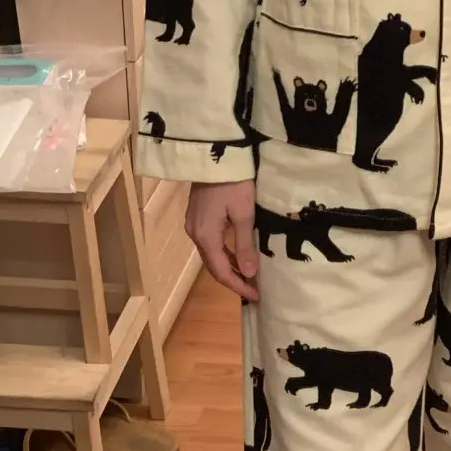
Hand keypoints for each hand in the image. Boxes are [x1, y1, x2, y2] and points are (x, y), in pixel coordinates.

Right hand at [186, 180, 259, 301]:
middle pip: (214, 266)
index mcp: (205, 236)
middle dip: (234, 280)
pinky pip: (211, 243)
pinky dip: (225, 254)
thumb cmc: (233, 183)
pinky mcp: (198, 217)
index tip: (256, 296)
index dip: (239, 286)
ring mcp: (194, 225)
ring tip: (250, 277)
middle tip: (255, 290)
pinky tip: (239, 256)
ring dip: (230, 267)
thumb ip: (245, 245)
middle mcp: (195, 234)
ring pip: (212, 255)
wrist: (217, 154)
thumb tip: (248, 274)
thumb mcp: (244, 214)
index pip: (221, 272)